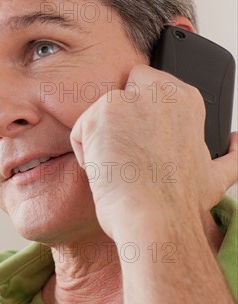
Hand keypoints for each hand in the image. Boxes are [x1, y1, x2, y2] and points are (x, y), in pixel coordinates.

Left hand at [70, 64, 237, 239]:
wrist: (155, 220)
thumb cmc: (179, 203)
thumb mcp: (216, 175)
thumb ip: (231, 154)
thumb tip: (237, 143)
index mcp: (186, 99)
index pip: (147, 82)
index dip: (139, 111)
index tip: (143, 139)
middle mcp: (159, 92)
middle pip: (122, 89)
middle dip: (118, 116)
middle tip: (127, 151)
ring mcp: (128, 100)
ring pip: (98, 114)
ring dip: (101, 141)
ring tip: (121, 168)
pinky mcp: (100, 115)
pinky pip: (80, 131)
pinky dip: (85, 153)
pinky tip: (105, 171)